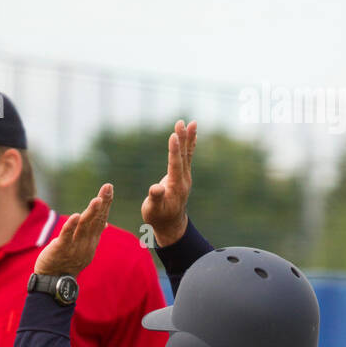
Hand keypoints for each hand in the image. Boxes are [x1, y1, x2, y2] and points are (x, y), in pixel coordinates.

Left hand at [33, 184, 113, 276]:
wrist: (53, 281)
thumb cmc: (67, 262)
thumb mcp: (84, 247)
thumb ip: (93, 234)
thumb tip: (105, 223)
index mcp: (92, 241)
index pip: (100, 219)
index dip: (105, 204)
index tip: (109, 187)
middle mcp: (86, 244)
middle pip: (95, 221)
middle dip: (102, 204)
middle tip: (107, 188)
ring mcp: (74, 247)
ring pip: (84, 228)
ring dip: (91, 213)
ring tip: (97, 200)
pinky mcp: (60, 249)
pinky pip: (66, 236)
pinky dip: (71, 226)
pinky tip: (76, 216)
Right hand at [141, 119, 196, 246]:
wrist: (170, 224)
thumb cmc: (158, 217)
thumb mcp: (152, 210)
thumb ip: (155, 198)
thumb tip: (156, 188)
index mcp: (175, 187)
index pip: (175, 165)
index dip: (174, 150)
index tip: (174, 135)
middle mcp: (183, 179)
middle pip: (183, 156)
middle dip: (182, 139)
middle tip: (181, 123)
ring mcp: (185, 177)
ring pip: (187, 154)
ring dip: (189, 138)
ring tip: (193, 122)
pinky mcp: (183, 175)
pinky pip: (187, 156)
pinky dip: (190, 144)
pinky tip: (193, 133)